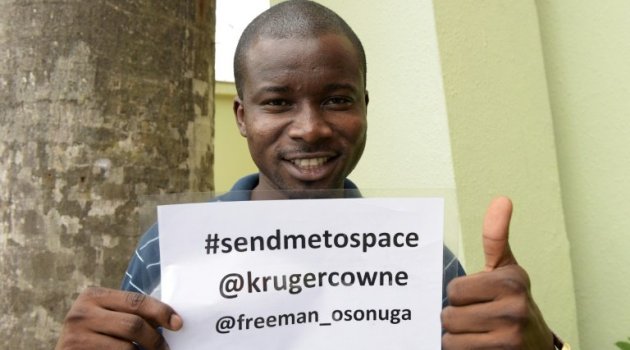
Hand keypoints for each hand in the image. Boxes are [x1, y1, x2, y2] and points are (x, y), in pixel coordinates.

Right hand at [56, 287, 182, 349]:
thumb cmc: (94, 336)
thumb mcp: (108, 317)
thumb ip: (131, 313)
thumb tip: (171, 320)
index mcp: (93, 296)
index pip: (136, 301)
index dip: (161, 312)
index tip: (178, 324)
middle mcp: (81, 313)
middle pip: (133, 325)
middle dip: (155, 339)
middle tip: (165, 349)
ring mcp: (75, 336)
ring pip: (127, 348)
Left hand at [441, 197, 553, 348]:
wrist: (536, 347)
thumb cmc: (513, 306)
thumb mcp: (507, 271)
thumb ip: (496, 238)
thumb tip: (501, 199)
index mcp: (512, 280)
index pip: (454, 289)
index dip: (460, 297)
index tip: (481, 299)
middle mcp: (515, 305)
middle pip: (449, 314)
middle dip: (457, 318)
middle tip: (479, 319)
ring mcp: (511, 333)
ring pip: (451, 336)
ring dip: (459, 337)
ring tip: (480, 333)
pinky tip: (481, 346)